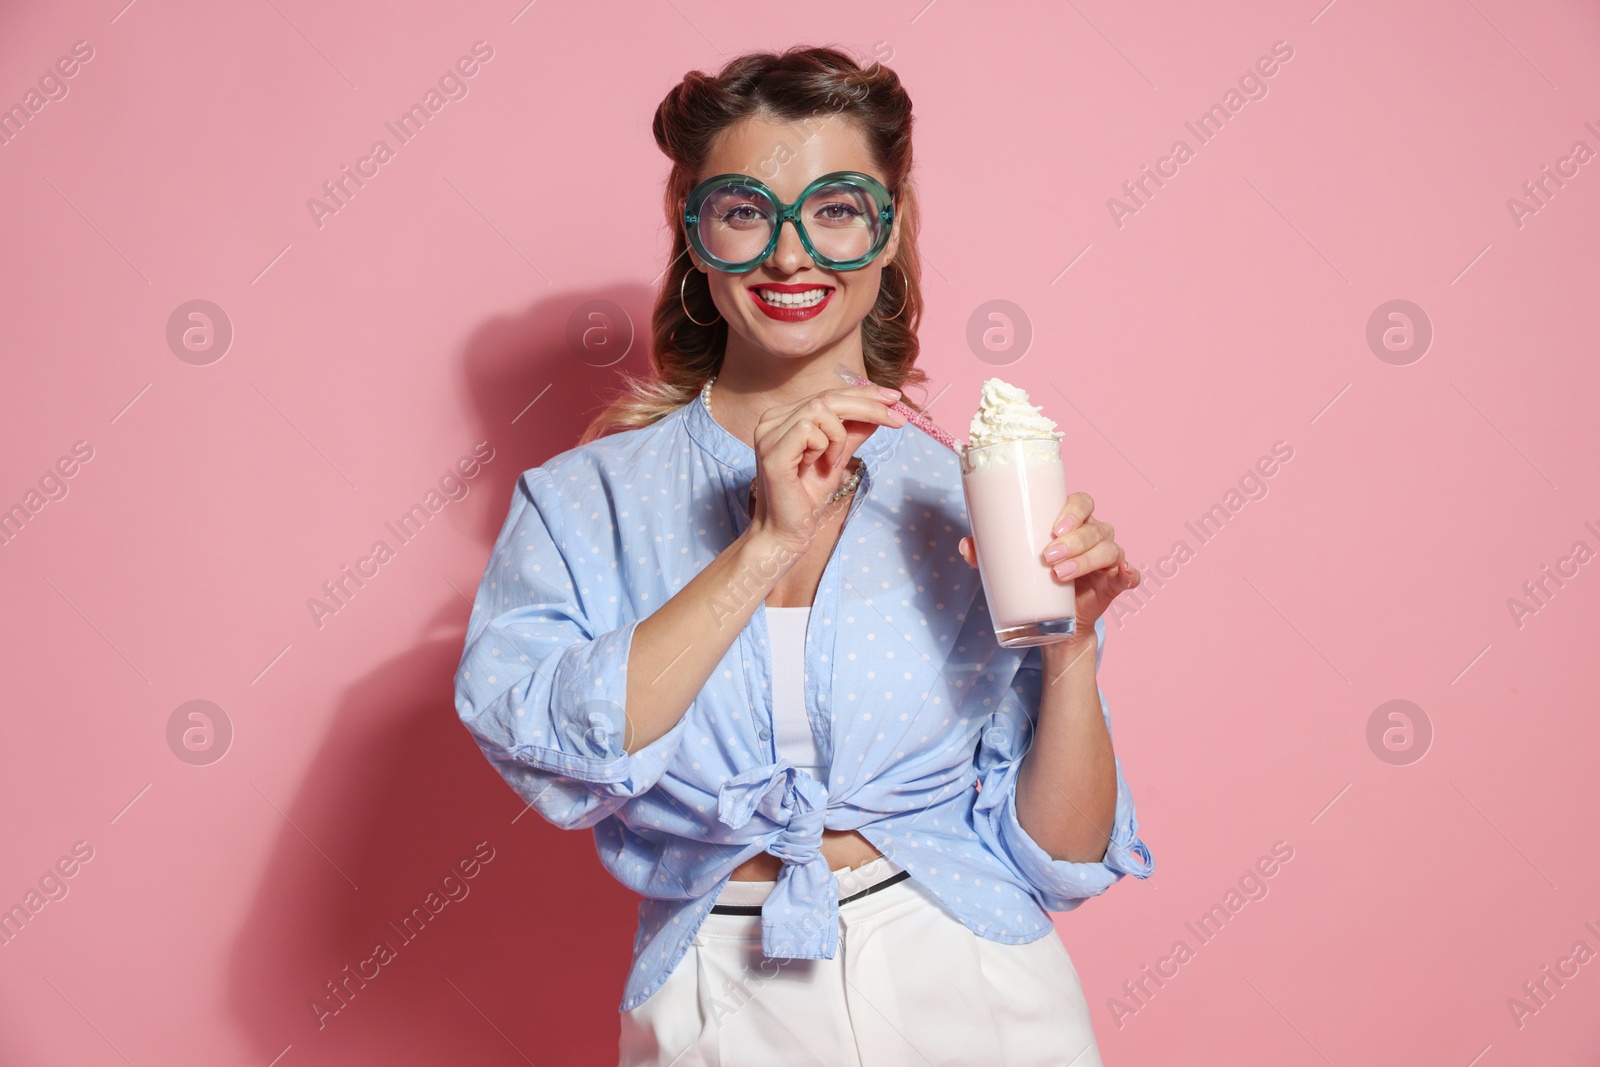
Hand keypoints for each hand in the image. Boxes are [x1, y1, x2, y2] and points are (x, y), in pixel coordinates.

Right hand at [748, 384, 905, 557]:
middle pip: (827, 396)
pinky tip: (820, 465)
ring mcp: (768, 434)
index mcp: (784, 418)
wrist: (788, 533)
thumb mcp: (838, 458)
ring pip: (820, 409)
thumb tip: (880, 410)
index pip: (828, 394)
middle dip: (869, 406)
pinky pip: (808, 429)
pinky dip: (825, 446)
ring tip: (834, 461)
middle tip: (898, 419)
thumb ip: (853, 433)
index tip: (895, 398)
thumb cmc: (807, 498)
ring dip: (840, 436)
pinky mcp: (771, 452)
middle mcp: (772, 421)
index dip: (863, 393)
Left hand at [957, 491, 1139, 633]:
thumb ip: (990, 553)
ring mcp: (1107, 558)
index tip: (1054, 528)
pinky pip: (1129, 574)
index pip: (1081, 502)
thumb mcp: (1011, 564)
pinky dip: (1129, 573)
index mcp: (1072, 522)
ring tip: (1059, 575)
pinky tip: (1122, 575)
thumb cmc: (1033, 579)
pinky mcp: (1115, 582)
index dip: (1072, 510)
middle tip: (1047, 558)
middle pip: (1094, 526)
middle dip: (1073, 541)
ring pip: (1107, 549)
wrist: (1050, 620)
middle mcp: (1094, 534)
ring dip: (1085, 560)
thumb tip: (966, 546)